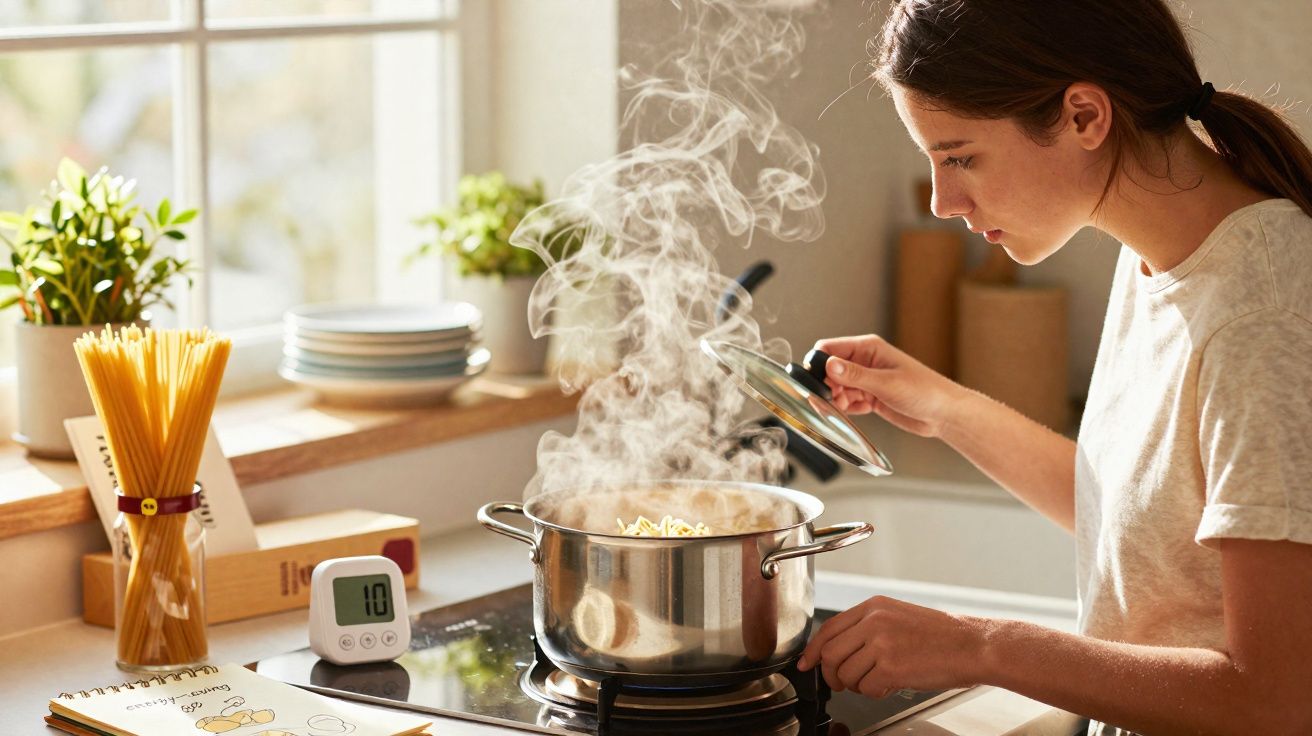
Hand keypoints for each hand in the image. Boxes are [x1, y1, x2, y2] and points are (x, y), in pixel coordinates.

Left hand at [797, 595, 989, 697]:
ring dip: (856, 685)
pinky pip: (866, 688)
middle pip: (830, 653)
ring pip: (845, 674)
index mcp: (873, 606)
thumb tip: (837, 648)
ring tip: (876, 681)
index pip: (828, 628)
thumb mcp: (898, 616)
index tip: (806, 663)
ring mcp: (881, 643)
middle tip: (840, 683)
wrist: (972, 645)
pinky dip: (874, 692)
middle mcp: (873, 621)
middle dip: (830, 674)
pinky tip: (891, 684)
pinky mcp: (890, 666)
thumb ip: (867, 627)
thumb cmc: (941, 635)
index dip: (813, 650)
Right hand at [814, 334, 967, 437]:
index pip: (829, 348)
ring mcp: (867, 380)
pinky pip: (848, 401)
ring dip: (835, 399)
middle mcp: (865, 362)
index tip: (816, 383)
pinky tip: (856, 412)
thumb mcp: (886, 383)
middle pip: (829, 370)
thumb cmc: (925, 391)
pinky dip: (846, 408)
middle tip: (831, 401)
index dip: (818, 364)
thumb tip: (829, 365)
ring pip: (836, 387)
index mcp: (868, 348)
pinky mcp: (870, 397)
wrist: (944, 414)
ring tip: (844, 408)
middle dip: (826, 386)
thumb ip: (855, 375)